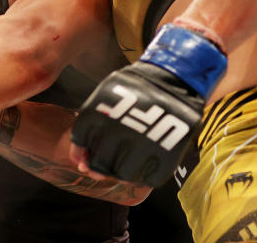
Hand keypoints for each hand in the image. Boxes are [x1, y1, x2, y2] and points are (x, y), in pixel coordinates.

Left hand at [70, 24, 226, 187]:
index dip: (81, 151)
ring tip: (129, 160)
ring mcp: (144, 143)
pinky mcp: (167, 155)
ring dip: (123, 171)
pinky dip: (145, 176)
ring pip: (123, 174)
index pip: (81, 141)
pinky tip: (145, 164)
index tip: (85, 155)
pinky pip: (149, 179)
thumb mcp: (107, 97)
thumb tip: (81, 164)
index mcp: (100, 111)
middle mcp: (119, 129)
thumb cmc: (136, 90)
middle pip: (100, 163)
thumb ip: (91, 127)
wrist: (175, 78)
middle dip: (101, 164)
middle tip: (110, 159)